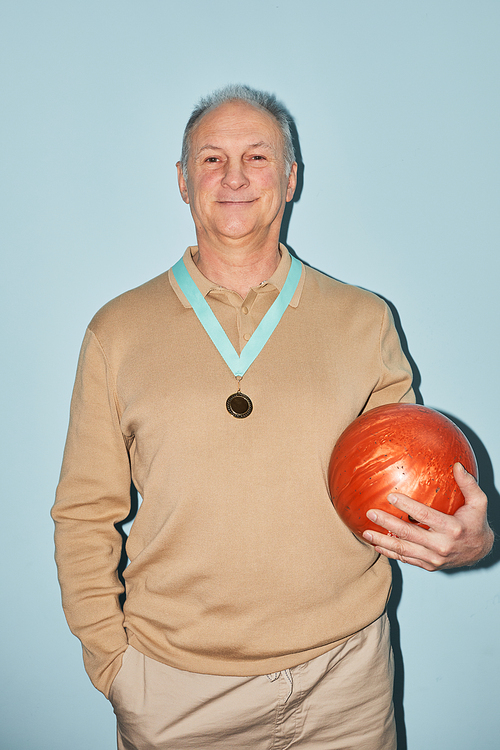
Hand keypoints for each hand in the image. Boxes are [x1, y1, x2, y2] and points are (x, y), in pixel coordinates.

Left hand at [362, 463, 493, 570]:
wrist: (481, 552)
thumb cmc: (476, 524)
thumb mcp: (479, 502)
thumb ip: (468, 484)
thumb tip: (457, 465)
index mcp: (452, 528)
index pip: (424, 516)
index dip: (406, 506)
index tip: (391, 496)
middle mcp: (441, 545)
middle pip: (408, 533)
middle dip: (387, 523)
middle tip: (371, 512)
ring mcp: (434, 558)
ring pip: (403, 549)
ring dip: (383, 541)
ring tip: (366, 532)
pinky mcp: (429, 566)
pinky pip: (406, 559)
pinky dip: (390, 553)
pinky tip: (377, 545)